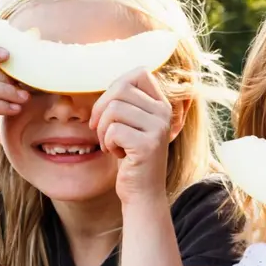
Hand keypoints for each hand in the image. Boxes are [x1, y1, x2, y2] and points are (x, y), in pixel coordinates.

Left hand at [90, 69, 173, 203]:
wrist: (143, 193)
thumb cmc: (131, 157)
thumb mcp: (132, 124)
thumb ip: (127, 102)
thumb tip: (110, 83)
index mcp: (162, 104)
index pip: (139, 72)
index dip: (116, 86)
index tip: (109, 109)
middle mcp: (164, 113)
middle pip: (120, 89)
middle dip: (101, 109)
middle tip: (102, 129)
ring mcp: (158, 128)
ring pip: (114, 109)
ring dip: (103, 129)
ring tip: (111, 144)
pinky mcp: (148, 145)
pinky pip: (113, 130)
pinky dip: (107, 143)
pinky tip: (116, 154)